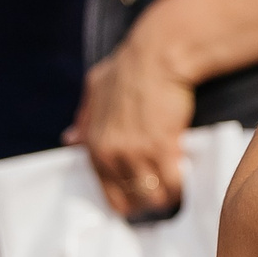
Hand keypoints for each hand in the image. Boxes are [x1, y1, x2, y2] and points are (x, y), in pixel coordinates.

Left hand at [68, 29, 195, 218]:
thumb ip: (85, 118)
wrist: (158, 55)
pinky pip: (173, 185)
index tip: (143, 194)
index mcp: (94, 144)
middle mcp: (112, 154)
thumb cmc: (129, 67)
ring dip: (167, 196)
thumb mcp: (96, 88)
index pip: (109, 194)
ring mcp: (137, 153)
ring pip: (154, 198)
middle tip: (162, 192)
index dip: (129, 199)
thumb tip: (70, 138)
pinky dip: (181, 186)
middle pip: (132, 201)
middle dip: (149, 201)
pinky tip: (187, 179)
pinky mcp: (163, 147)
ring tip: (176, 187)